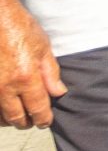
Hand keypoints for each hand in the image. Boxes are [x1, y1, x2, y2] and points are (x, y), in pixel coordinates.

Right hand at [0, 1, 63, 128]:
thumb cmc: (20, 27)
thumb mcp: (43, 48)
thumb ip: (51, 73)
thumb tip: (58, 93)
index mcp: (26, 78)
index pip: (37, 109)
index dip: (43, 119)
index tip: (45, 122)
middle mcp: (5, 87)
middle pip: (16, 117)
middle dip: (26, 122)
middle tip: (32, 121)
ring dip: (8, 119)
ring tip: (17, 116)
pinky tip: (2, 108)